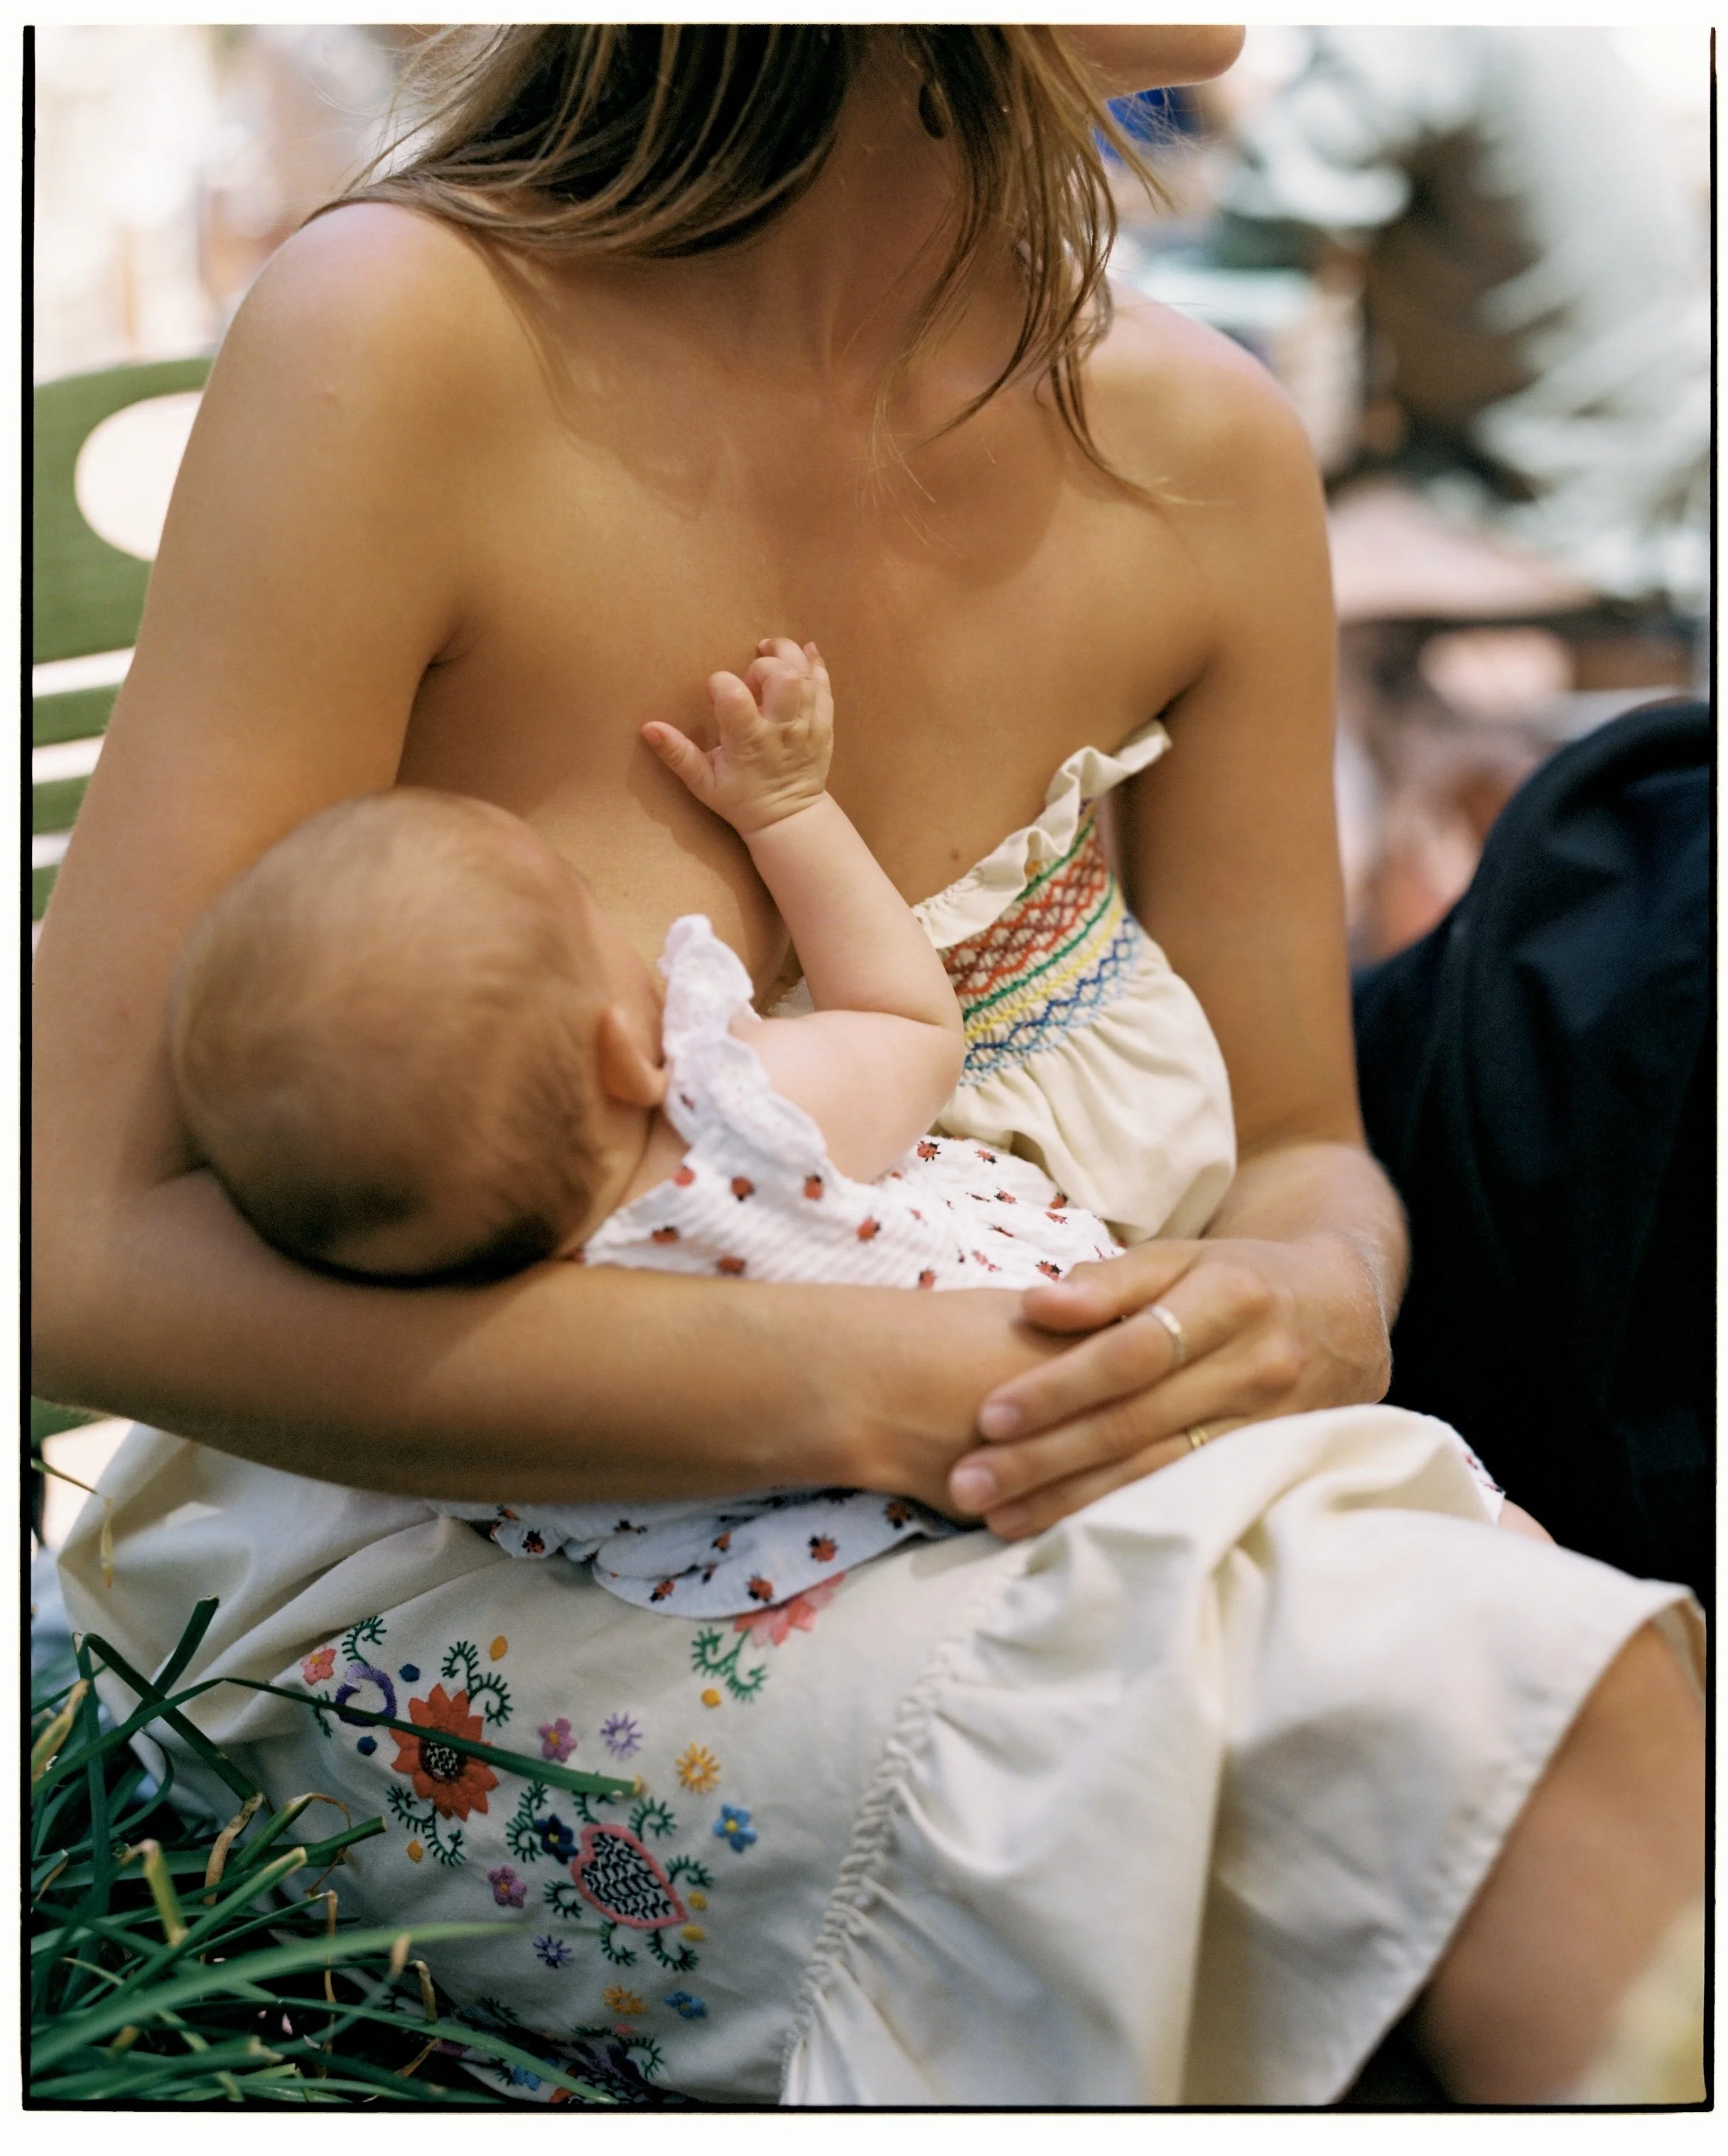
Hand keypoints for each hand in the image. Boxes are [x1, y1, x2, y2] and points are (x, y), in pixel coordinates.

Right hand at [643, 637, 832, 836]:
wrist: (788, 819)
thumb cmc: (741, 800)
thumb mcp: (703, 783)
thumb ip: (678, 754)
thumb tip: (649, 728)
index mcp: (749, 742)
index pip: (734, 696)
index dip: (721, 684)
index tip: (715, 693)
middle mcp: (782, 730)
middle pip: (783, 677)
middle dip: (764, 664)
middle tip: (751, 674)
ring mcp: (807, 727)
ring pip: (807, 677)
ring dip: (790, 655)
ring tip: (772, 653)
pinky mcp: (824, 726)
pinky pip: (825, 687)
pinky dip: (816, 665)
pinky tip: (805, 653)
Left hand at [944, 1231, 1392, 1537]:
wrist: (1344, 1313)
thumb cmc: (1237, 1278)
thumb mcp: (1185, 1257)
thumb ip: (1110, 1279)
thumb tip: (1035, 1303)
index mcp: (1231, 1298)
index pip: (1132, 1352)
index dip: (1060, 1386)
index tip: (990, 1415)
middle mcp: (1257, 1365)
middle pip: (1138, 1421)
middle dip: (1047, 1458)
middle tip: (969, 1484)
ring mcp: (1272, 1424)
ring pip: (1162, 1473)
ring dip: (1075, 1501)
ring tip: (1000, 1519)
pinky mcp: (1274, 1466)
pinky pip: (1190, 1497)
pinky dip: (1125, 1516)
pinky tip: (1069, 1533)